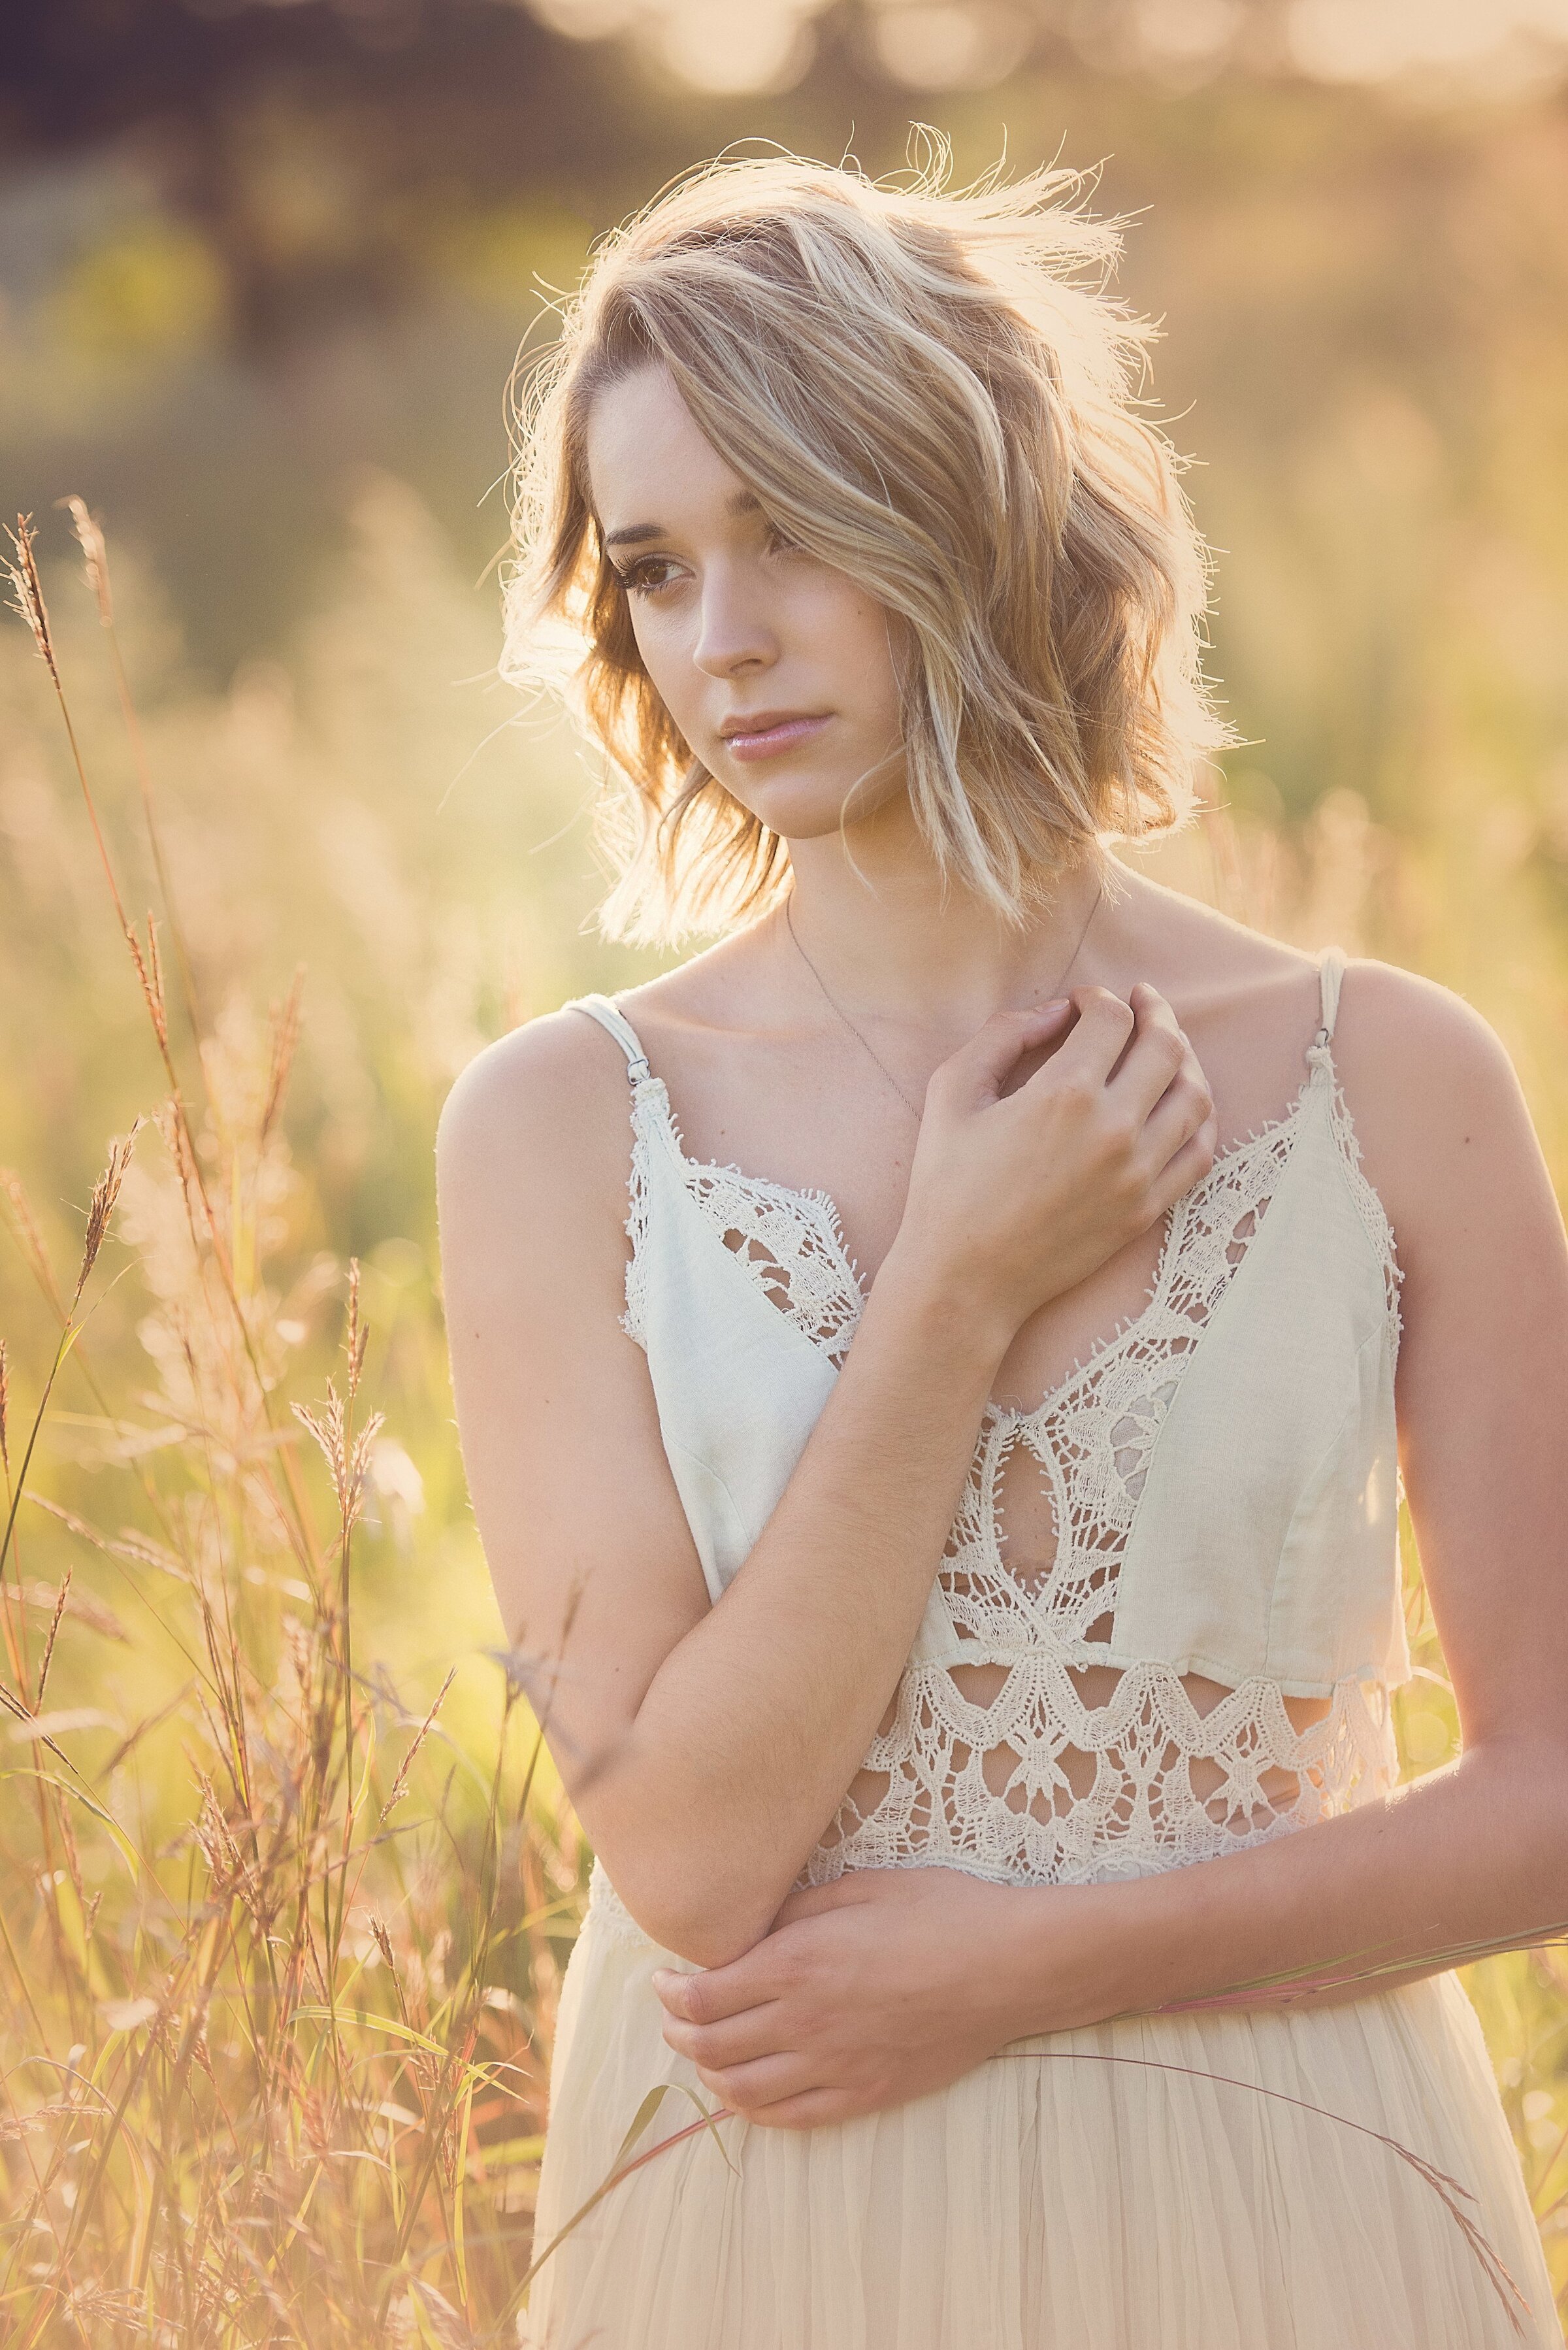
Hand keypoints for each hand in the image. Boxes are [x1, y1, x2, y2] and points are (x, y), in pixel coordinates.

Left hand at [651, 1866, 1116, 2129]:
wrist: (1007, 1966)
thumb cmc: (939, 1912)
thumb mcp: (859, 1888)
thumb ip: (795, 1912)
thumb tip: (750, 1928)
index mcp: (797, 1962)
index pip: (704, 1995)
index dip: (670, 1993)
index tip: (661, 1980)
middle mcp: (805, 2020)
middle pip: (712, 2045)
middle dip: (678, 2033)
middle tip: (672, 2016)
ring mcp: (835, 2064)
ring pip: (743, 2090)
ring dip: (708, 2076)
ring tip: (699, 2056)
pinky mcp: (866, 2093)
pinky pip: (793, 2116)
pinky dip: (755, 2111)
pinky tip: (746, 2095)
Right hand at [888, 983, 1215, 1355]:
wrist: (966, 1279)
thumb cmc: (948, 1186)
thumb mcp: (952, 1093)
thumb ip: (1002, 1036)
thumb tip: (1055, 1013)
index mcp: (1065, 1094)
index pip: (1113, 1019)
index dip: (1099, 998)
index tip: (1082, 1004)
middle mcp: (1113, 1129)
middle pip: (1165, 1047)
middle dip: (1155, 1012)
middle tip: (1141, 1002)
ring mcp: (1137, 1173)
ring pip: (1195, 1096)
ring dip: (1185, 1060)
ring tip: (1166, 1048)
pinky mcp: (1146, 1209)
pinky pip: (1199, 1153)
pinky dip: (1199, 1119)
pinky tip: (1181, 1104)